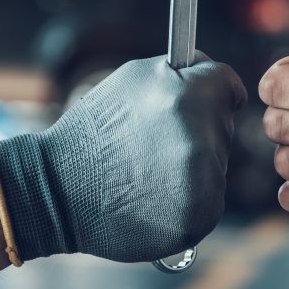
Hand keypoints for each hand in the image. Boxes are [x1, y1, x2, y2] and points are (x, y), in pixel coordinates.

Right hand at [0, 54, 246, 261]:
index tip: (203, 101)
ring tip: (149, 171)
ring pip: (217, 165)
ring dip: (194, 166)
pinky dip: (188, 199)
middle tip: (153, 143)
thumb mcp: (132, 79)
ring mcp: (204, 183)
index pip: (229, 85)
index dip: (214, 91)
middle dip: (198, 130)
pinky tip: (154, 197)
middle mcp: (200, 139)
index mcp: (188, 97)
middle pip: (223, 127)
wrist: (58, 191)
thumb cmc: (93, 132)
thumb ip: (180, 71)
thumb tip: (212, 71)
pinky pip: (209, 199)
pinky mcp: (200, 217)